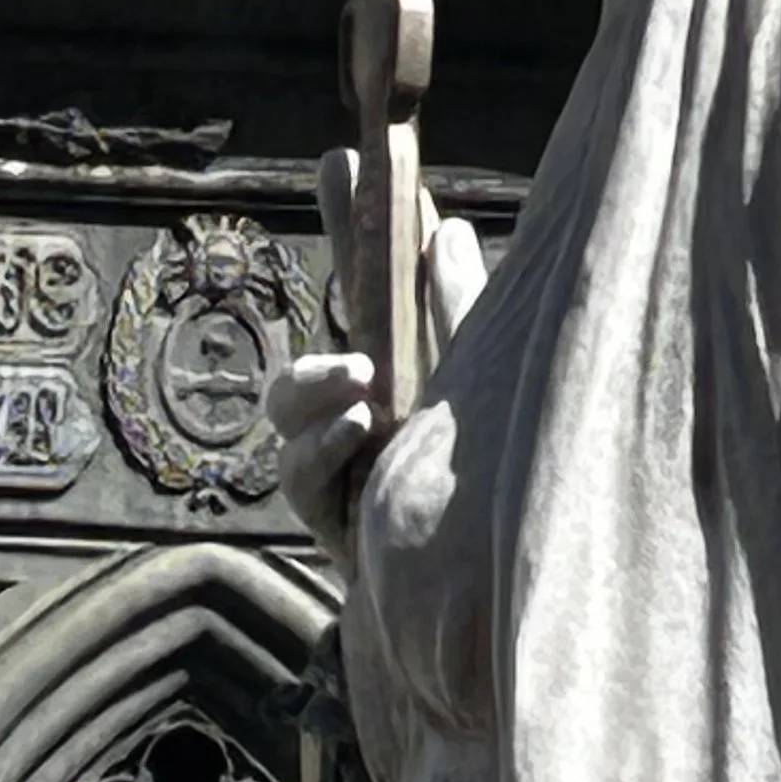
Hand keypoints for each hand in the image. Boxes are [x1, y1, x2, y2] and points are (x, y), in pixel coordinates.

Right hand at [267, 149, 490, 560]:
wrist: (492, 622)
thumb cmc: (492, 501)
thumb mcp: (485, 391)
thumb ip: (460, 316)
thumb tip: (447, 227)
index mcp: (411, 375)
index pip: (375, 288)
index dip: (352, 226)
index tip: (342, 159)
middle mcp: (369, 418)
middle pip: (321, 343)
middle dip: (328, 280)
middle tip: (348, 291)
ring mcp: (345, 472)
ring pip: (288, 409)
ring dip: (314, 384)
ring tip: (359, 380)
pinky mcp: (336, 524)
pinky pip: (302, 477)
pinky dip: (321, 446)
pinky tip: (358, 430)